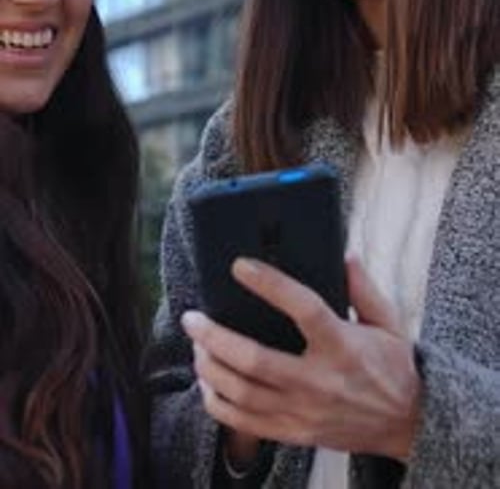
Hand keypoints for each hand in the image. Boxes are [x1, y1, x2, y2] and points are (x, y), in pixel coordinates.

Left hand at [182, 256, 420, 459]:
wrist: (410, 424)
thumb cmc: (394, 366)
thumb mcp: (389, 321)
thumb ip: (363, 287)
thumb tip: (343, 254)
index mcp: (344, 346)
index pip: (302, 308)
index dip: (269, 284)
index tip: (239, 266)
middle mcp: (320, 381)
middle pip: (254, 360)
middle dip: (215, 337)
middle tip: (193, 317)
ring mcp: (304, 412)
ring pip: (242, 393)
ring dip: (210, 367)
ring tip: (197, 345)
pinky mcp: (295, 433)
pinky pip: (244, 424)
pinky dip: (217, 403)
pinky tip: (207, 382)